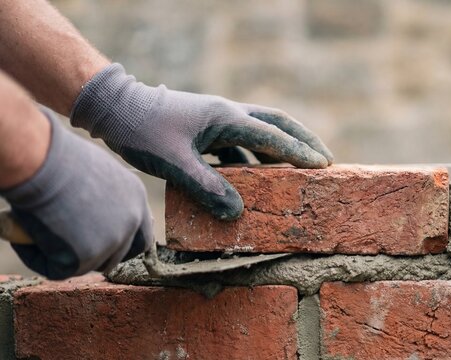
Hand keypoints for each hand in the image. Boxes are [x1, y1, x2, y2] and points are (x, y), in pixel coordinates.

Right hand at [0, 110, 152, 278]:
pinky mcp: (87, 257)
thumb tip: (87, 212)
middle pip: (120, 255)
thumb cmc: (57, 158)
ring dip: (68, 256)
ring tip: (39, 231)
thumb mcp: (94, 172)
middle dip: (97, 256)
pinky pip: (58, 270)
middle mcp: (132, 220)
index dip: (122, 243)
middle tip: (68, 249)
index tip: (100, 244)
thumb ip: (102, 197)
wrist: (40, 161)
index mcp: (136, 198)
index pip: (141, 235)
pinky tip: (26, 236)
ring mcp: (112, 240)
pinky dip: (39, 258)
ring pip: (88, 264)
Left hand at [70, 63, 332, 219]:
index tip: (323, 166)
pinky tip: (251, 180)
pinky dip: (252, 159)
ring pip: (260, 131)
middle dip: (303, 140)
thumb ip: (206, 187)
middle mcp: (227, 113)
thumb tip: (237, 212)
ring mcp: (218, 119)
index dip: (298, 152)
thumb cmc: (142, 131)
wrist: (115, 108)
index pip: (272, 135)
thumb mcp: (174, 163)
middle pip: (277, 123)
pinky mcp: (207, 128)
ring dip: (279, 149)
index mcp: (225, 117)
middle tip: (325, 159)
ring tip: (297, 171)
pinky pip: (239, 144)